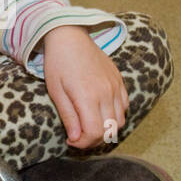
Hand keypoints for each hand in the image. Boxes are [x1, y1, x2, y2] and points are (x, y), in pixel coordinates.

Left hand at [41, 25, 128, 149]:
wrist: (70, 37)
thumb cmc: (58, 64)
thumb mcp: (56, 92)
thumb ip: (69, 117)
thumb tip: (75, 139)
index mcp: (88, 96)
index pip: (95, 133)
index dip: (83, 143)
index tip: (71, 141)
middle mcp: (106, 93)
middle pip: (109, 131)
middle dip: (93, 140)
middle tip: (78, 137)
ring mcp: (115, 86)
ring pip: (120, 121)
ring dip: (106, 130)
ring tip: (89, 126)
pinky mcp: (119, 81)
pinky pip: (124, 107)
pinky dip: (115, 116)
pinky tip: (100, 113)